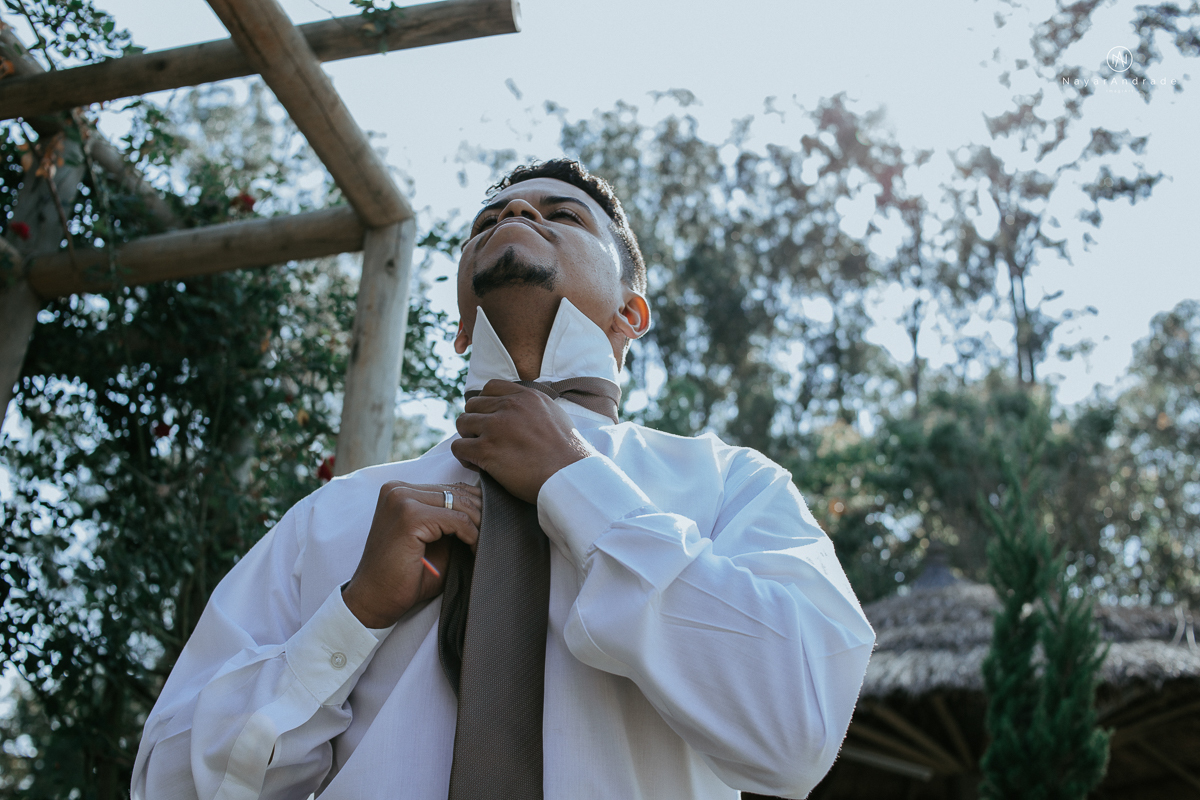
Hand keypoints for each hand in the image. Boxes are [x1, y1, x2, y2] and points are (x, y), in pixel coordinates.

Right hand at [342, 481, 480, 628]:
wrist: (375, 600)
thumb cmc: (403, 575)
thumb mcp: (431, 539)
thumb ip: (449, 521)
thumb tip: (485, 509)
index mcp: (399, 490)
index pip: (448, 488)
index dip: (474, 507)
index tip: (488, 527)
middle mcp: (397, 489)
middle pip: (456, 492)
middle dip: (480, 514)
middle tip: (493, 534)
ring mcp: (402, 500)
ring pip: (459, 503)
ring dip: (478, 524)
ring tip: (484, 544)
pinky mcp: (410, 516)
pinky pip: (456, 520)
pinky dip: (471, 535)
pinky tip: (473, 549)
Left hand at [451, 380, 592, 503]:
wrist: (569, 476)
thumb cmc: (567, 453)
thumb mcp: (555, 415)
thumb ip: (535, 407)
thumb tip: (524, 410)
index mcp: (526, 396)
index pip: (490, 387)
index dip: (486, 404)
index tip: (491, 419)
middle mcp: (509, 406)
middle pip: (472, 405)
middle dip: (475, 421)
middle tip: (485, 439)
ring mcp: (496, 427)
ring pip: (462, 423)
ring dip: (468, 437)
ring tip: (479, 452)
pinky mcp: (486, 450)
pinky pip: (458, 447)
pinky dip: (463, 457)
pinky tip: (476, 464)